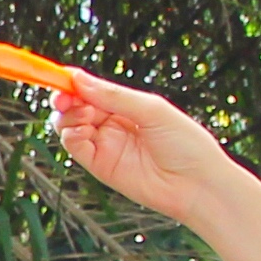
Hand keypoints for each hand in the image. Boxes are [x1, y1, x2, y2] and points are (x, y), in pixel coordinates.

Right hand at [44, 72, 252, 233]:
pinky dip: (71, 136)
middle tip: (65, 97)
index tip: (62, 76)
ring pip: (69, 125)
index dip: (74, 82)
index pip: (91, 89)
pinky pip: (75, 147)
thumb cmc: (186, 144)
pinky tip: (82, 131)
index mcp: (126, 106)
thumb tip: (78, 78)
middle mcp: (113, 124)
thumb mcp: (151, 110)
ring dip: (68, 116)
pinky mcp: (101, 166)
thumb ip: (114, 95)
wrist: (198, 184)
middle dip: (65, 97)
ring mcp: (106, 145)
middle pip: (75, 105)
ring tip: (83, 115)